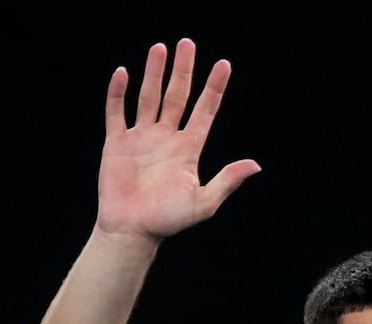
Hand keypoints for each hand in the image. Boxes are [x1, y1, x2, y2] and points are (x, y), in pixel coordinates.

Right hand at [96, 39, 260, 241]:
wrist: (133, 231)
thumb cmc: (169, 221)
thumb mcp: (205, 202)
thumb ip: (227, 180)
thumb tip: (255, 165)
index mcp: (189, 149)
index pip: (205, 111)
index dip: (214, 88)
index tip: (224, 64)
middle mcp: (166, 138)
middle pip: (177, 96)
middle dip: (183, 70)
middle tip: (188, 43)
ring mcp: (141, 138)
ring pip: (149, 97)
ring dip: (154, 73)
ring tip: (160, 48)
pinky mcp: (117, 143)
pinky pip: (117, 112)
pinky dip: (118, 93)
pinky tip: (123, 72)